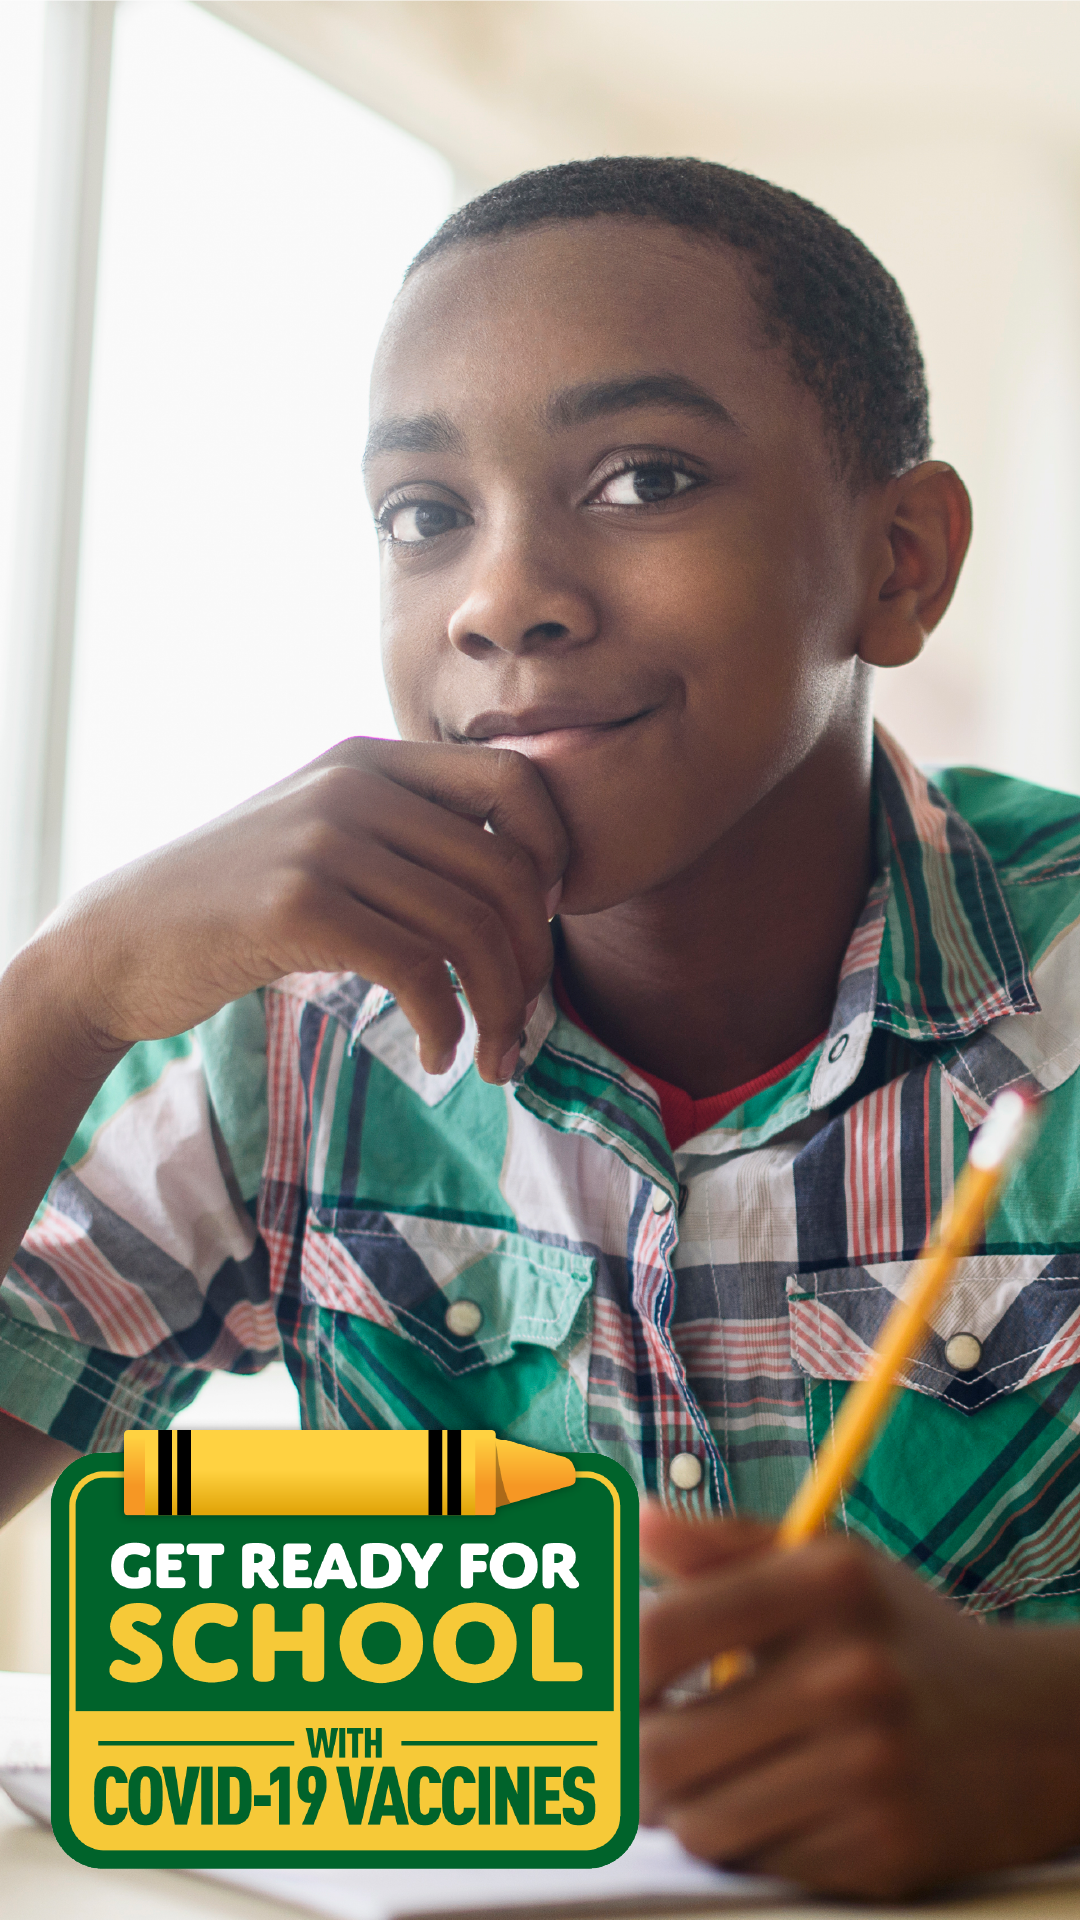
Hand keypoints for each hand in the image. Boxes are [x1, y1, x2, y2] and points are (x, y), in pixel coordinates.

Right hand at [35, 737, 568, 1083]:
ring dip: (502, 1009)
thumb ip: (404, 838)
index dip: (555, 853)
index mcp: (371, 759)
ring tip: (492, 1058)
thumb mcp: (322, 841)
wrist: (118, 943)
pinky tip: (439, 1054)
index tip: (543, 923)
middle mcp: (355, 784)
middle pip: (507, 868)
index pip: (517, 778)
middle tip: (525, 1022)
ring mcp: (325, 840)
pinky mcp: (298, 906)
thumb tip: (526, 885)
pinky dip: (448, 1024)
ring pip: (472, 927)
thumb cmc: (234, 909)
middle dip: (535, 960)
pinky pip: (420, 969)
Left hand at [639, 1503, 1079, 1896]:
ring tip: (698, 1776)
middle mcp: (850, 1677)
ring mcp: (869, 1773)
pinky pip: (761, 1865)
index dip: (608, 1663)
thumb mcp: (828, 1562)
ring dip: (680, 1807)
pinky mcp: (882, 1852)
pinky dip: (748, 1841)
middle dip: (624, 1757)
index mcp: (826, 1585)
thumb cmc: (901, 1635)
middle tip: (627, 1748)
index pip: (661, 1634)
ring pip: (700, 1823)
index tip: (606, 1676)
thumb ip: (724, 1545)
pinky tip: (773, 1801)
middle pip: (660, 1747)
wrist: (1034, 1729)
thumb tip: (637, 1526)